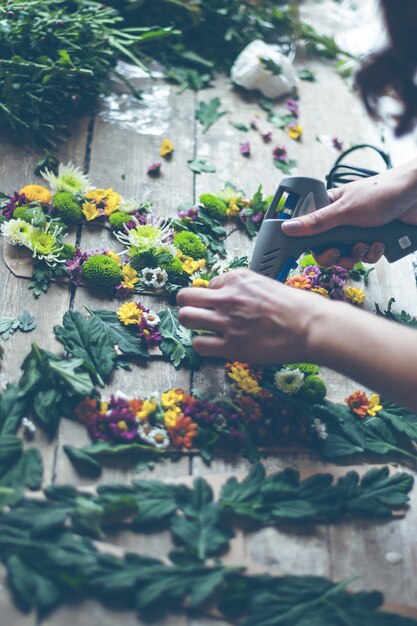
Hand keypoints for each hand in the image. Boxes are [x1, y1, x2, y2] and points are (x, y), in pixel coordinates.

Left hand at [177, 269, 328, 362]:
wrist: (311, 327)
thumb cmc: (297, 307)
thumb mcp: (266, 284)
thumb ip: (245, 289)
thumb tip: (229, 296)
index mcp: (237, 278)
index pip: (210, 284)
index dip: (216, 296)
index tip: (226, 304)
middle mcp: (227, 297)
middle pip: (185, 297)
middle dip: (189, 305)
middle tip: (199, 314)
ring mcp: (226, 322)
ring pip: (186, 318)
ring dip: (193, 323)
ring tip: (204, 329)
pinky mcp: (231, 346)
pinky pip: (199, 344)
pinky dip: (203, 345)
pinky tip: (214, 345)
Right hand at [281, 159, 416, 268]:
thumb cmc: (382, 192)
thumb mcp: (345, 210)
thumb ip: (316, 222)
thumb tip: (287, 228)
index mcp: (329, 207)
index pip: (309, 230)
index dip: (309, 244)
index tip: (314, 251)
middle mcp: (342, 220)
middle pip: (327, 248)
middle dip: (336, 255)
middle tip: (340, 252)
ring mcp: (359, 230)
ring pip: (348, 254)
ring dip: (358, 253)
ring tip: (367, 243)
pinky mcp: (374, 238)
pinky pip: (366, 256)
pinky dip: (373, 252)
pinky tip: (381, 241)